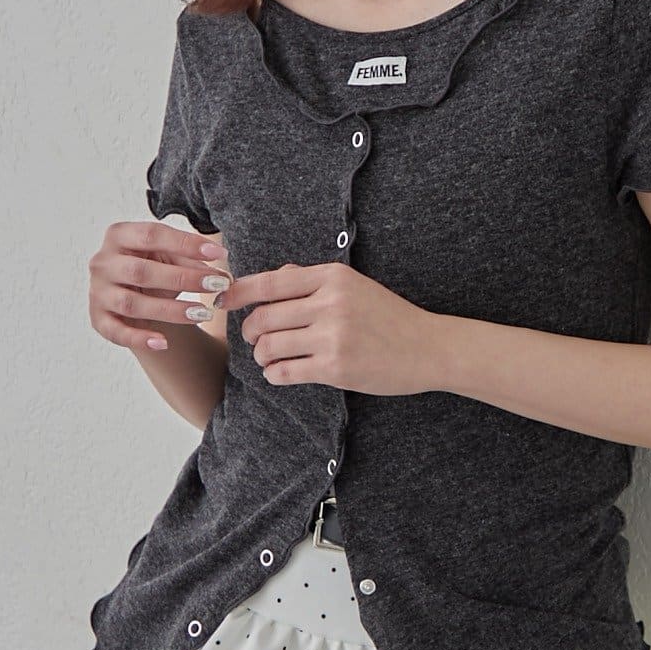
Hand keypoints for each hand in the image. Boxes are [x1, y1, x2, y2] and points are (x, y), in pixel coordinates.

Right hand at [88, 220, 232, 352]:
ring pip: (132, 304)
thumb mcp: (170, 257)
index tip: (219, 254)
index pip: (152, 235)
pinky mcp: (98, 319)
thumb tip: (223, 273)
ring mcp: (98, 292)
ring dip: (170, 310)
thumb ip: (192, 259)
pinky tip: (164, 342)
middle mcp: (103, 262)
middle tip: (217, 285)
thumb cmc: (153, 268)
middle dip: (183, 279)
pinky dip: (140, 339)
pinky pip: (117, 332)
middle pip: (141, 271)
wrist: (132, 295)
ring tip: (203, 313)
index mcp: (119, 235)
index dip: (186, 243)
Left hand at [214, 262, 438, 393]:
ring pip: (269, 345)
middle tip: (254, 338)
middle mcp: (330, 303)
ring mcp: (332, 337)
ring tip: (267, 357)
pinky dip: (273, 374)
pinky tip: (278, 373)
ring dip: (261, 354)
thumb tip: (273, 275)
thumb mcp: (354, 286)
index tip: (222, 301)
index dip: (237, 293)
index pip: (269, 283)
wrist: (428, 348)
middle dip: (250, 331)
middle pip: (263, 316)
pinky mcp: (335, 368)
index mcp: (333, 277)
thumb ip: (313, 279)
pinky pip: (284, 371)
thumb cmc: (389, 316)